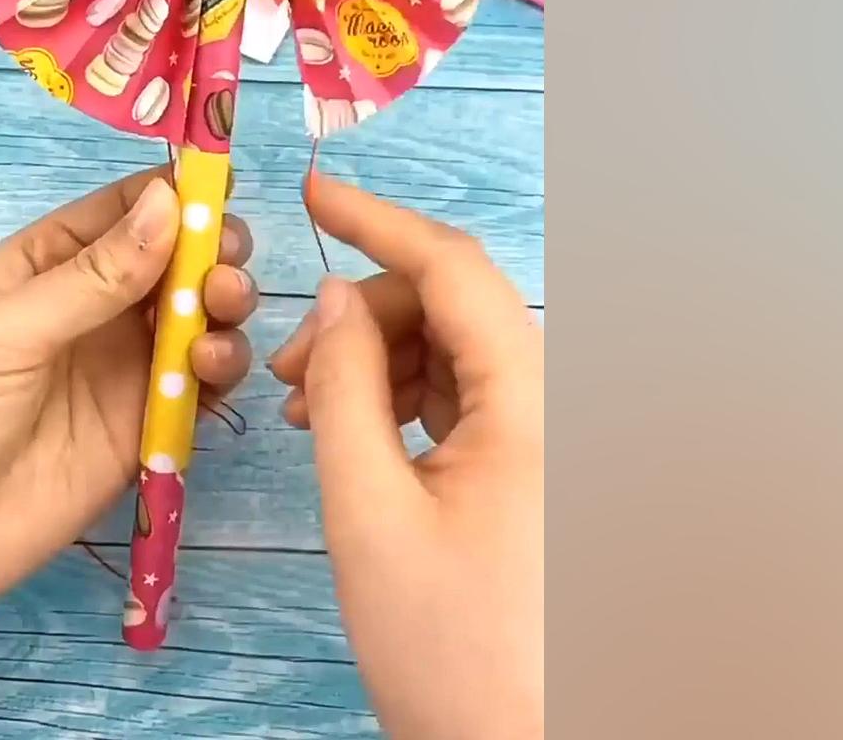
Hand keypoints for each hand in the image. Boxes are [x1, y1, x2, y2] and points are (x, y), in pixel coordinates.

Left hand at [0, 167, 257, 602]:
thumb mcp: (15, 331)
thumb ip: (96, 274)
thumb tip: (166, 202)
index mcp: (47, 265)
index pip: (121, 211)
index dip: (173, 192)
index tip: (222, 182)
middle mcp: (95, 307)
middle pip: (173, 259)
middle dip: (210, 250)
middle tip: (225, 264)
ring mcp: (127, 363)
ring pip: (199, 315)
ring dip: (224, 304)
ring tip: (222, 309)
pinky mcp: (151, 420)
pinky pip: (204, 382)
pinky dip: (224, 366)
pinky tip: (215, 364)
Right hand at [271, 173, 544, 739]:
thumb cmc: (452, 651)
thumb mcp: (369, 513)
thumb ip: (344, 391)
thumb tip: (334, 300)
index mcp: (534, 404)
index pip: (454, 268)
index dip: (377, 219)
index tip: (312, 190)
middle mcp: (555, 406)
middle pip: (453, 306)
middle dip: (363, 313)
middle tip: (286, 366)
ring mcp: (549, 439)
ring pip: (455, 351)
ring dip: (377, 359)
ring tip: (306, 411)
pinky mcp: (532, 471)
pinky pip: (465, 398)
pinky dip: (401, 398)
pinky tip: (347, 430)